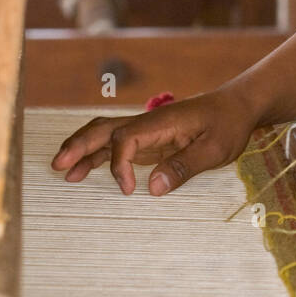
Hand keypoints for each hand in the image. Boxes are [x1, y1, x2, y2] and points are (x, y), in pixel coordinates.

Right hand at [51, 90, 259, 196]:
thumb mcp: (215, 148)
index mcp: (161, 122)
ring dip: (84, 150)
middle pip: (105, 129)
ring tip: (63, 171)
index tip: (126, 190)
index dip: (118, 165)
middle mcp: (148, 123)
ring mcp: (147, 131)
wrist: (236, 107)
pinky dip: (99, 157)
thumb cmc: (228, 125)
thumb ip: (184, 167)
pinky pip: (118, 146)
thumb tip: (152, 189)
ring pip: (106, 136)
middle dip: (80, 145)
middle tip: (58, 165)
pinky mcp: (149, 140)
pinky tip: (86, 170)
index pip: (125, 139)